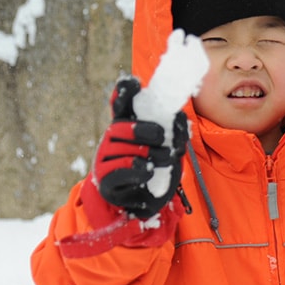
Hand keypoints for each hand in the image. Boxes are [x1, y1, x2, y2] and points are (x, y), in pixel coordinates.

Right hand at [92, 77, 188, 219]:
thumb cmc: (160, 169)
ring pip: (129, 149)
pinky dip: (140, 171)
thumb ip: (175, 128)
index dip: (125, 92)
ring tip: (164, 161)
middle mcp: (113, 138)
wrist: (147, 201)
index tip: (133, 83)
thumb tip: (177, 114)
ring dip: (155, 156)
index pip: (122, 104)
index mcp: (128, 125)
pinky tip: (148, 172)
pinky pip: (124, 169)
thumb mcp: (173, 145)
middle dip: (151, 132)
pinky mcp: (106, 180)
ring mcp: (106, 158)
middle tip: (164, 140)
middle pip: (126, 127)